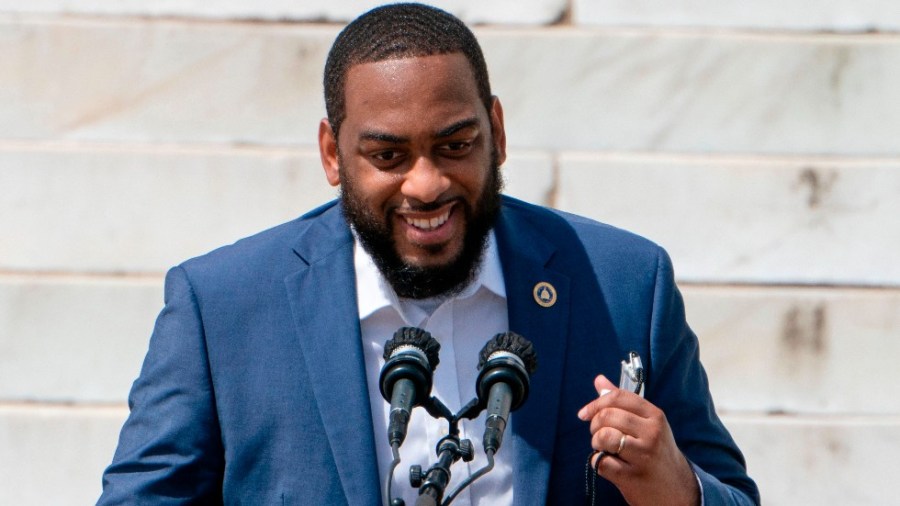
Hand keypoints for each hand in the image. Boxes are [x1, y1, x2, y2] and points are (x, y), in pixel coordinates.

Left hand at [577, 375, 699, 505]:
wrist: (676, 489)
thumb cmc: (656, 451)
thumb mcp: (646, 423)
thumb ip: (622, 402)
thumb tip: (599, 380)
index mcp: (655, 416)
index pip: (618, 397)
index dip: (596, 403)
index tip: (585, 413)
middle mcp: (651, 433)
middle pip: (607, 416)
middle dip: (594, 424)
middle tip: (598, 434)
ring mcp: (644, 456)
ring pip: (604, 437)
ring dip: (596, 442)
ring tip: (603, 448)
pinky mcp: (633, 476)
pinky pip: (602, 462)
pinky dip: (598, 462)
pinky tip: (608, 463)